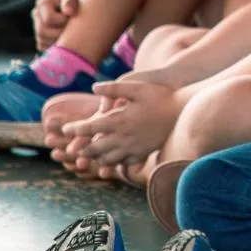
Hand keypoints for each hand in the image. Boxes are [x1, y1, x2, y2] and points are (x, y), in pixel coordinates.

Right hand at [33, 0, 78, 50]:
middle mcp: (37, 14)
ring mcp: (37, 26)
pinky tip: (66, 40)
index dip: (63, 22)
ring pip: (41, 41)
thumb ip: (70, 0)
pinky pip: (43, 47)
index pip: (49, 20)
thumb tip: (69, 12)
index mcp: (43, 3)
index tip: (74, 18)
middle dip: (60, 34)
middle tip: (75, 30)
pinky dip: (54, 46)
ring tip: (72, 34)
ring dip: (58, 41)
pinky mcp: (41, 35)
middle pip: (42, 32)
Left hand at [65, 79, 181, 165]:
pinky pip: (124, 163)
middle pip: (94, 149)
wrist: (184, 111)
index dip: (74, 129)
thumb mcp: (136, 87)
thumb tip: (94, 87)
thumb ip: (113, 87)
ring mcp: (134, 147)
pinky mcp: (144, 153)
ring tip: (91, 156)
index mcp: (118, 120)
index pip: (88, 128)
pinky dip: (114, 163)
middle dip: (82, 149)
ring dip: (96, 158)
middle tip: (74, 148)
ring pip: (107, 159)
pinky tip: (113, 160)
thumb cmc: (160, 96)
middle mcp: (123, 137)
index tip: (66, 130)